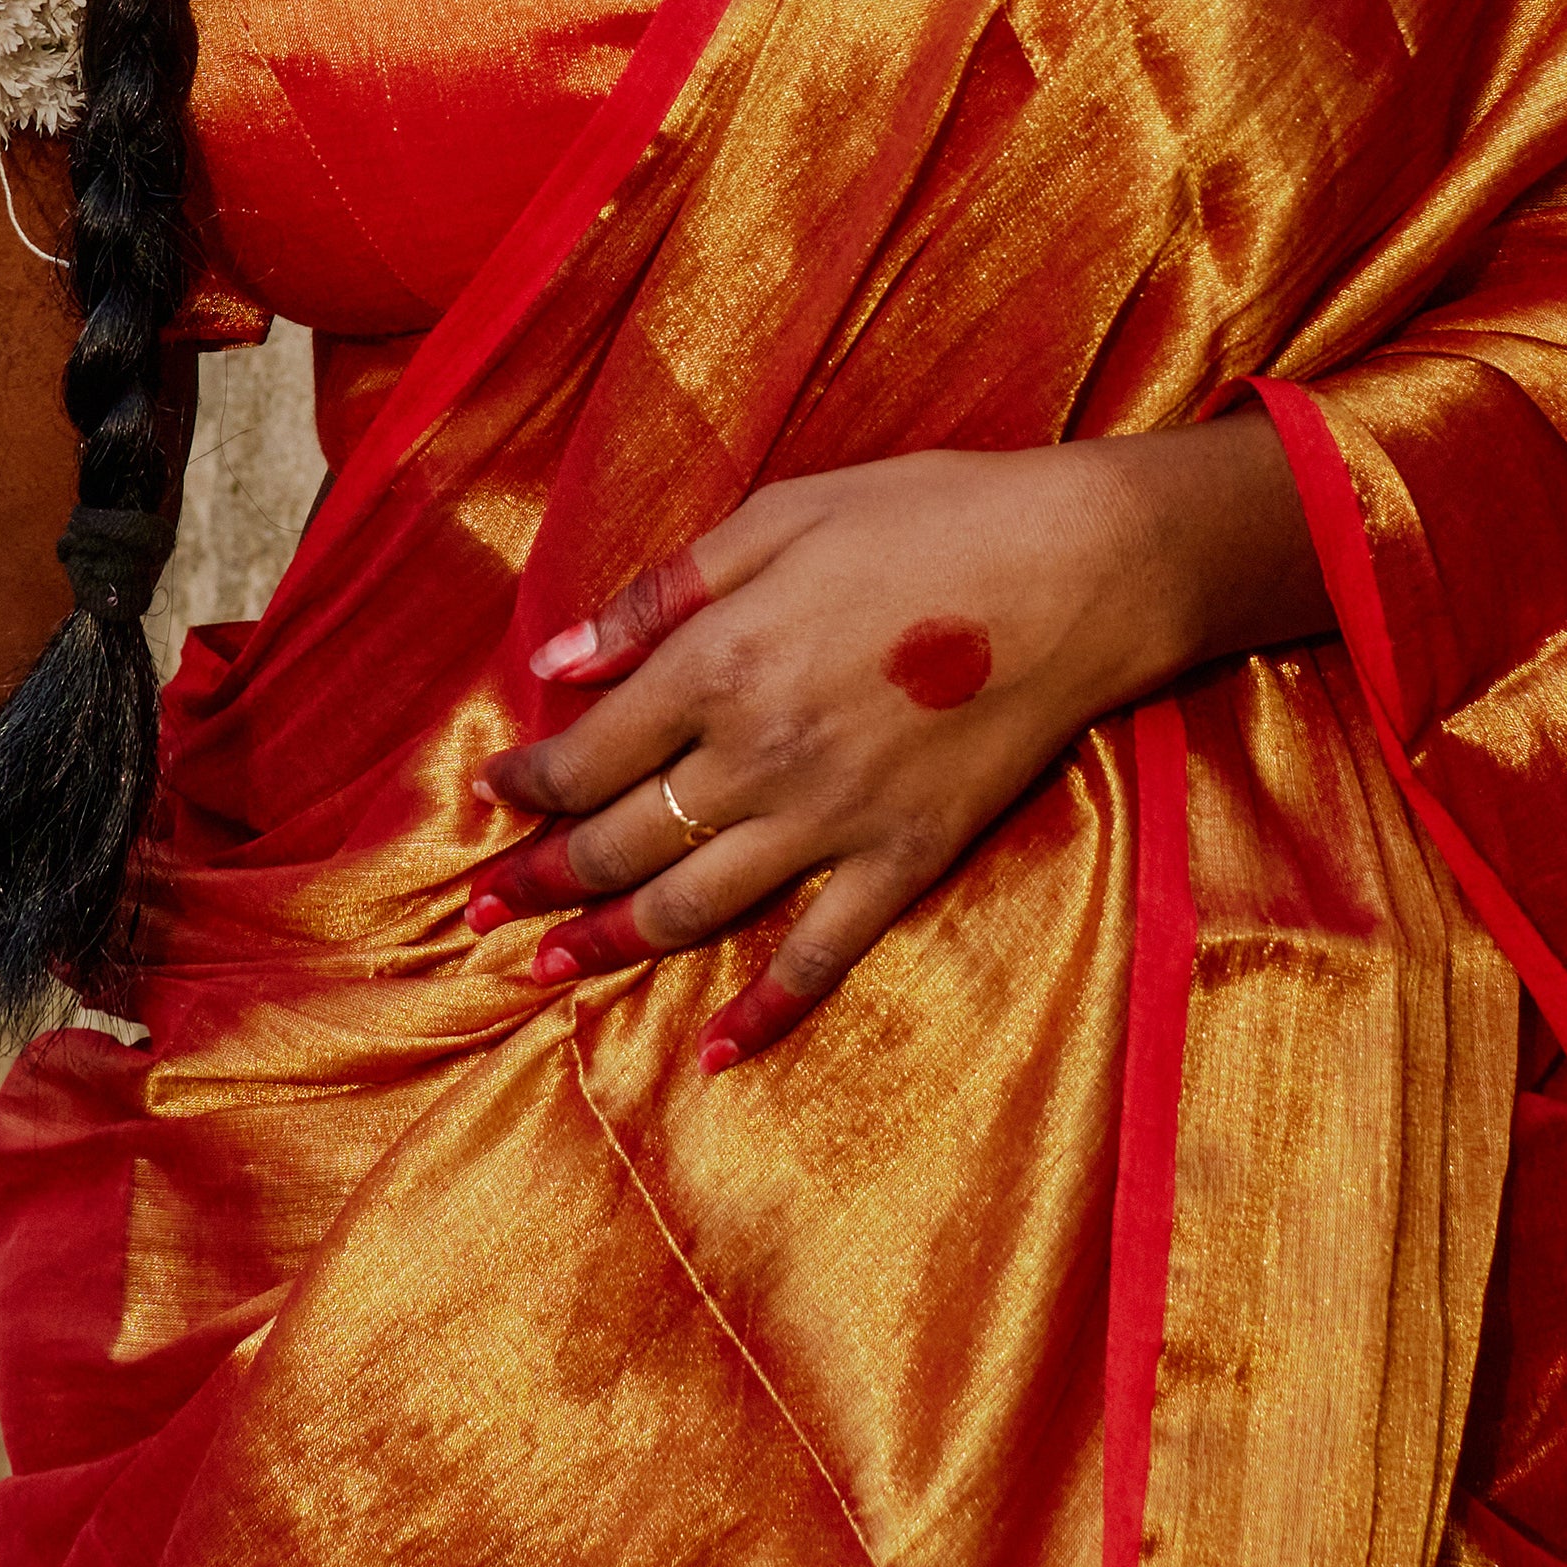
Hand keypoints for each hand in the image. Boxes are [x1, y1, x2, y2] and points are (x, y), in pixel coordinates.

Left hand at [468, 417, 1325, 1071]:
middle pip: (618, 844)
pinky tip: (717, 1049)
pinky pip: (818, 953)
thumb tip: (558, 660)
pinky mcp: (903, 858)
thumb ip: (661, 594)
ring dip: (608, 942)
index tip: (491, 802)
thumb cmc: (928, 518)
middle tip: (486, 909)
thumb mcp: (778, 518)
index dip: (523, 789)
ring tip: (549, 967)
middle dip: (540, 879)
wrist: (1080, 569)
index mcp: (716, 665)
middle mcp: (757, 758)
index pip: (583, 757)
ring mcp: (831, 821)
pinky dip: (763, 1008)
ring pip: (691, 908)